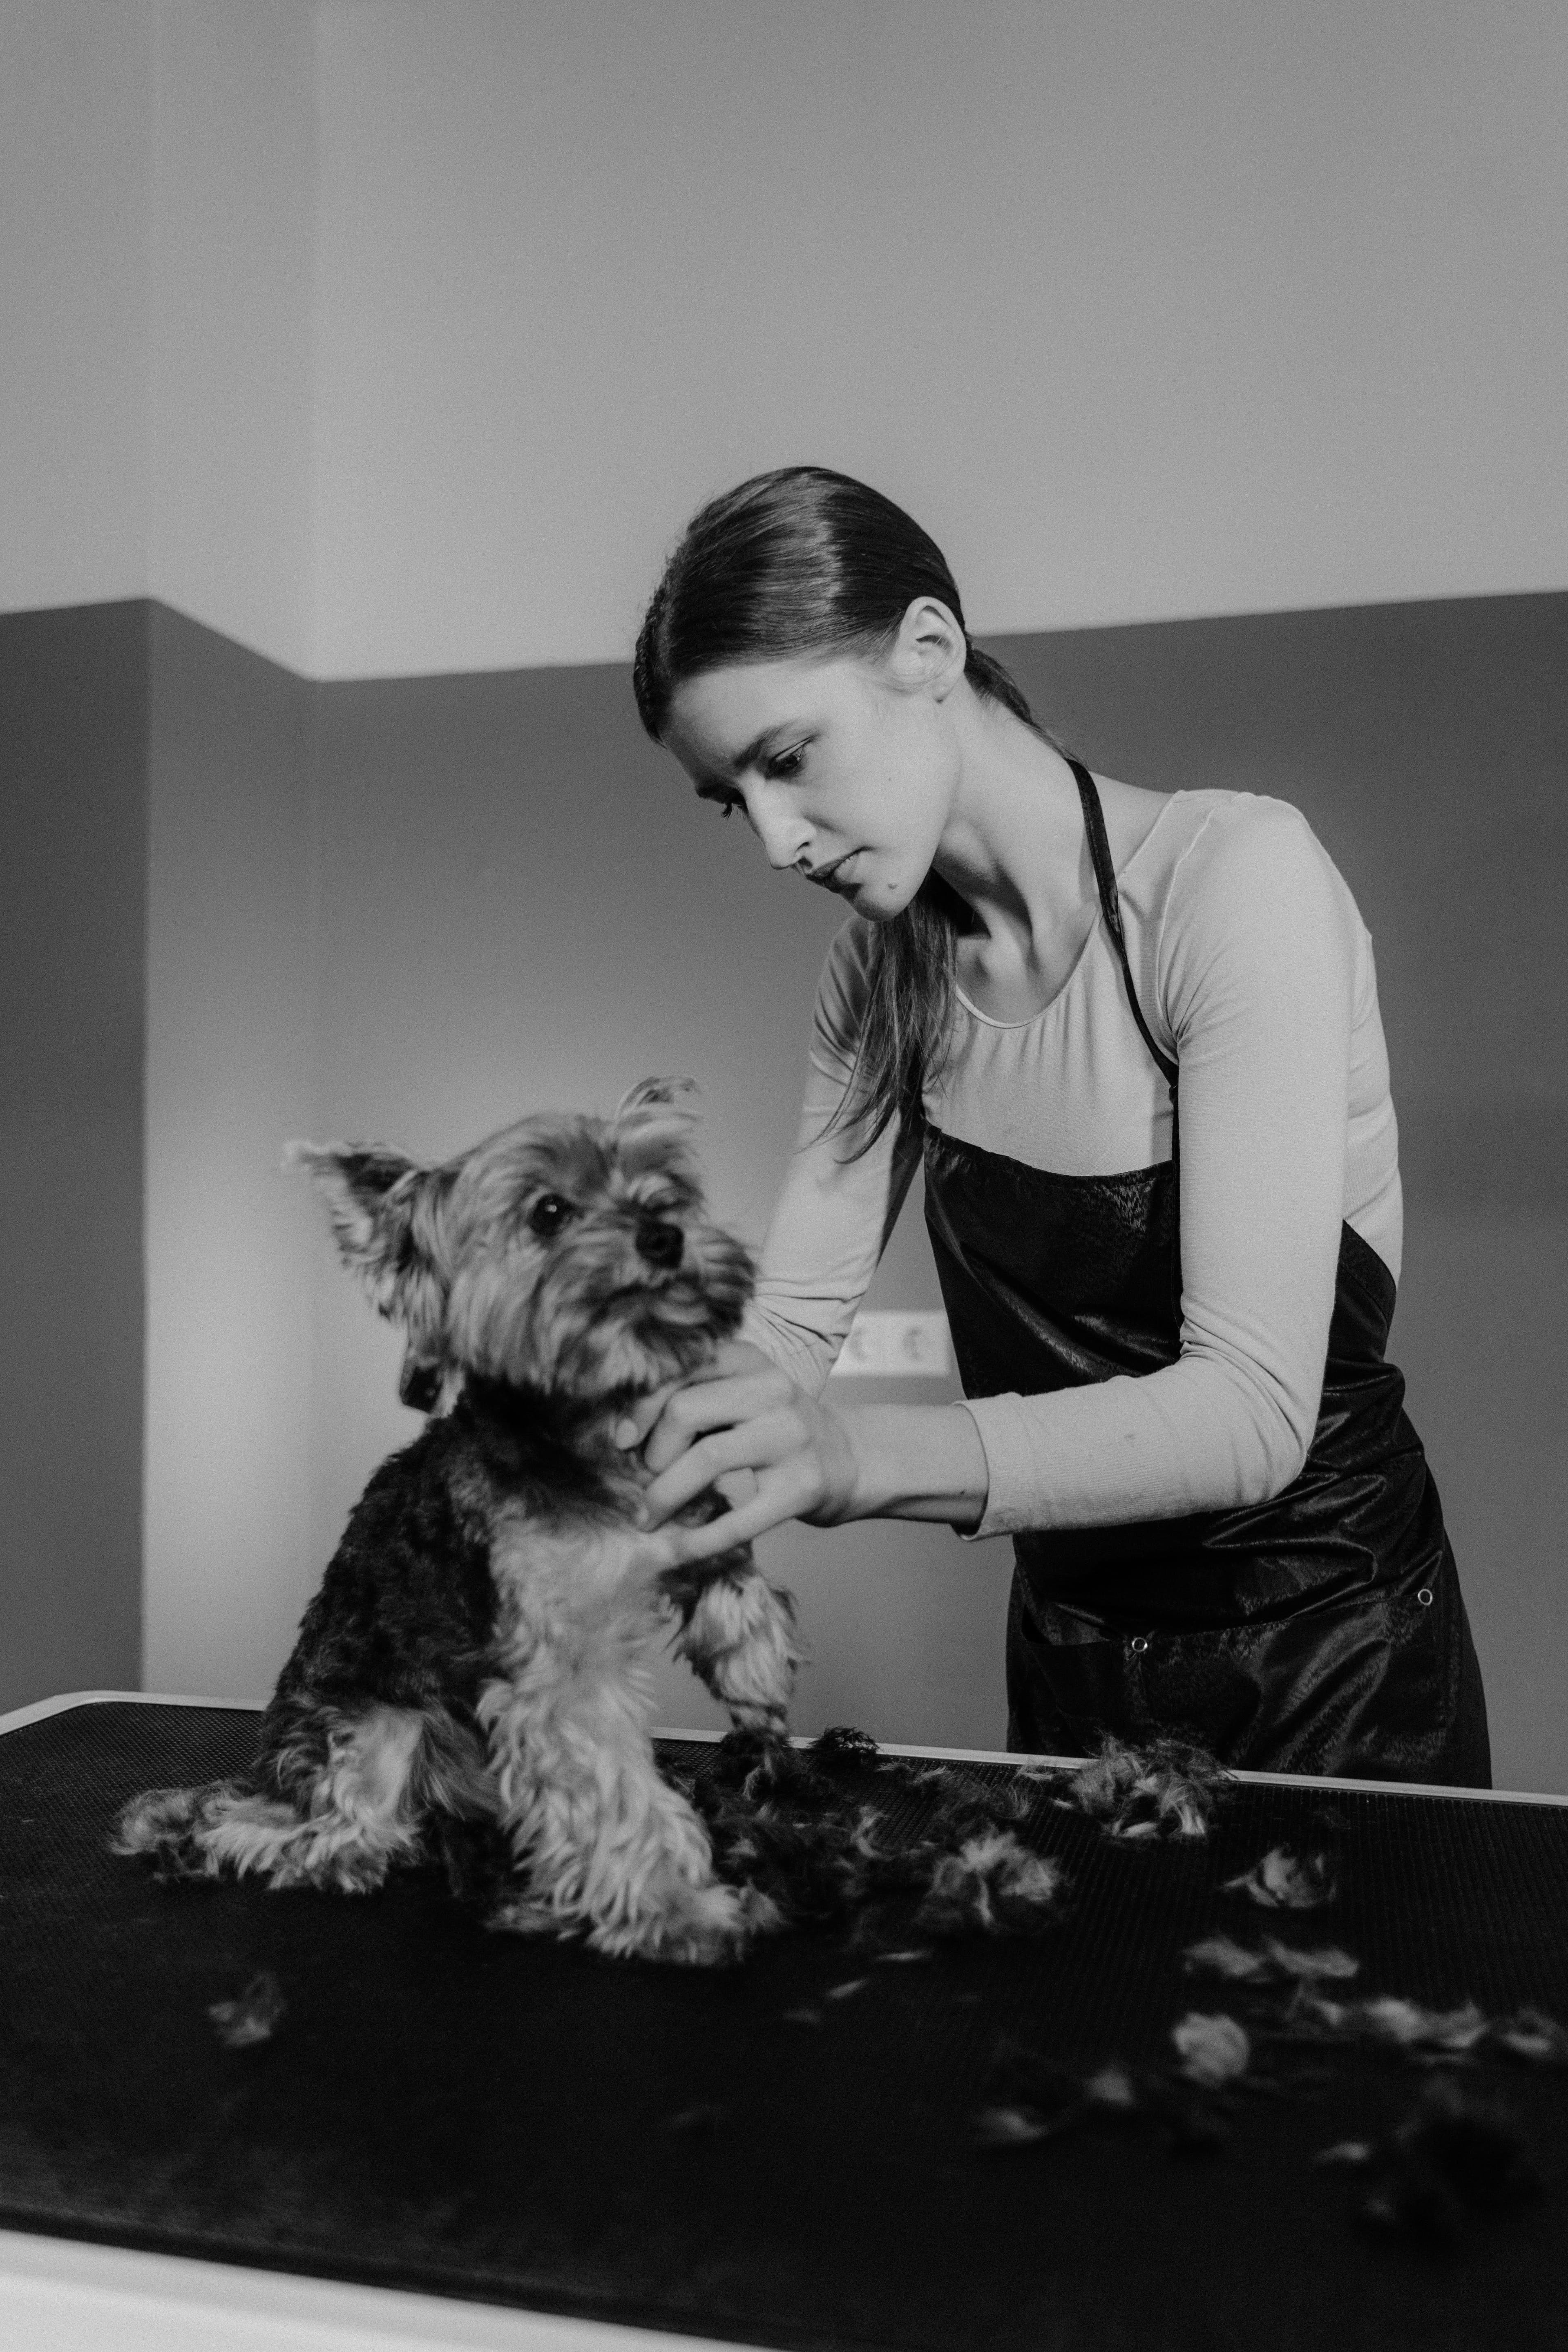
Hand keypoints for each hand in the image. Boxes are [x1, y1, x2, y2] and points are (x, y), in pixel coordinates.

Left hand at [620, 1342, 861, 1563]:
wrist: (847, 1459)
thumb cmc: (773, 1429)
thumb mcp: (739, 1395)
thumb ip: (692, 1401)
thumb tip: (622, 1440)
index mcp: (749, 1360)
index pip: (680, 1368)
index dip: (640, 1406)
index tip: (622, 1440)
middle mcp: (773, 1390)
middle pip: (684, 1410)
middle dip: (652, 1454)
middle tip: (643, 1481)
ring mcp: (791, 1438)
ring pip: (706, 1458)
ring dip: (664, 1495)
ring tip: (647, 1517)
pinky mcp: (801, 1487)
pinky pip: (738, 1518)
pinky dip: (699, 1538)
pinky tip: (677, 1549)